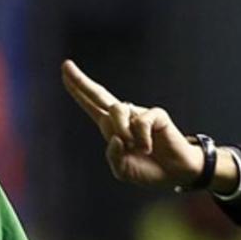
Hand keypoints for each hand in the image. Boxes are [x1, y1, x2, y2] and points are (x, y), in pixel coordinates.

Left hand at [61, 59, 202, 188]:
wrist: (175, 173)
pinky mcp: (156, 115)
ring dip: (123, 132)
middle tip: (65, 65)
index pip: (92, 106)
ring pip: (117, 111)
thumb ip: (113, 156)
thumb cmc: (149, 170)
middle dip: (81, 81)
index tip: (65, 72)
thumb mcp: (123, 170)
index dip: (78, 90)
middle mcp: (124, 117)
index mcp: (112, 129)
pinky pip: (140, 122)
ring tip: (136, 149)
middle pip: (99, 94)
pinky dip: (141, 139)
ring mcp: (139, 114)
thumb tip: (117, 138)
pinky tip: (148, 148)